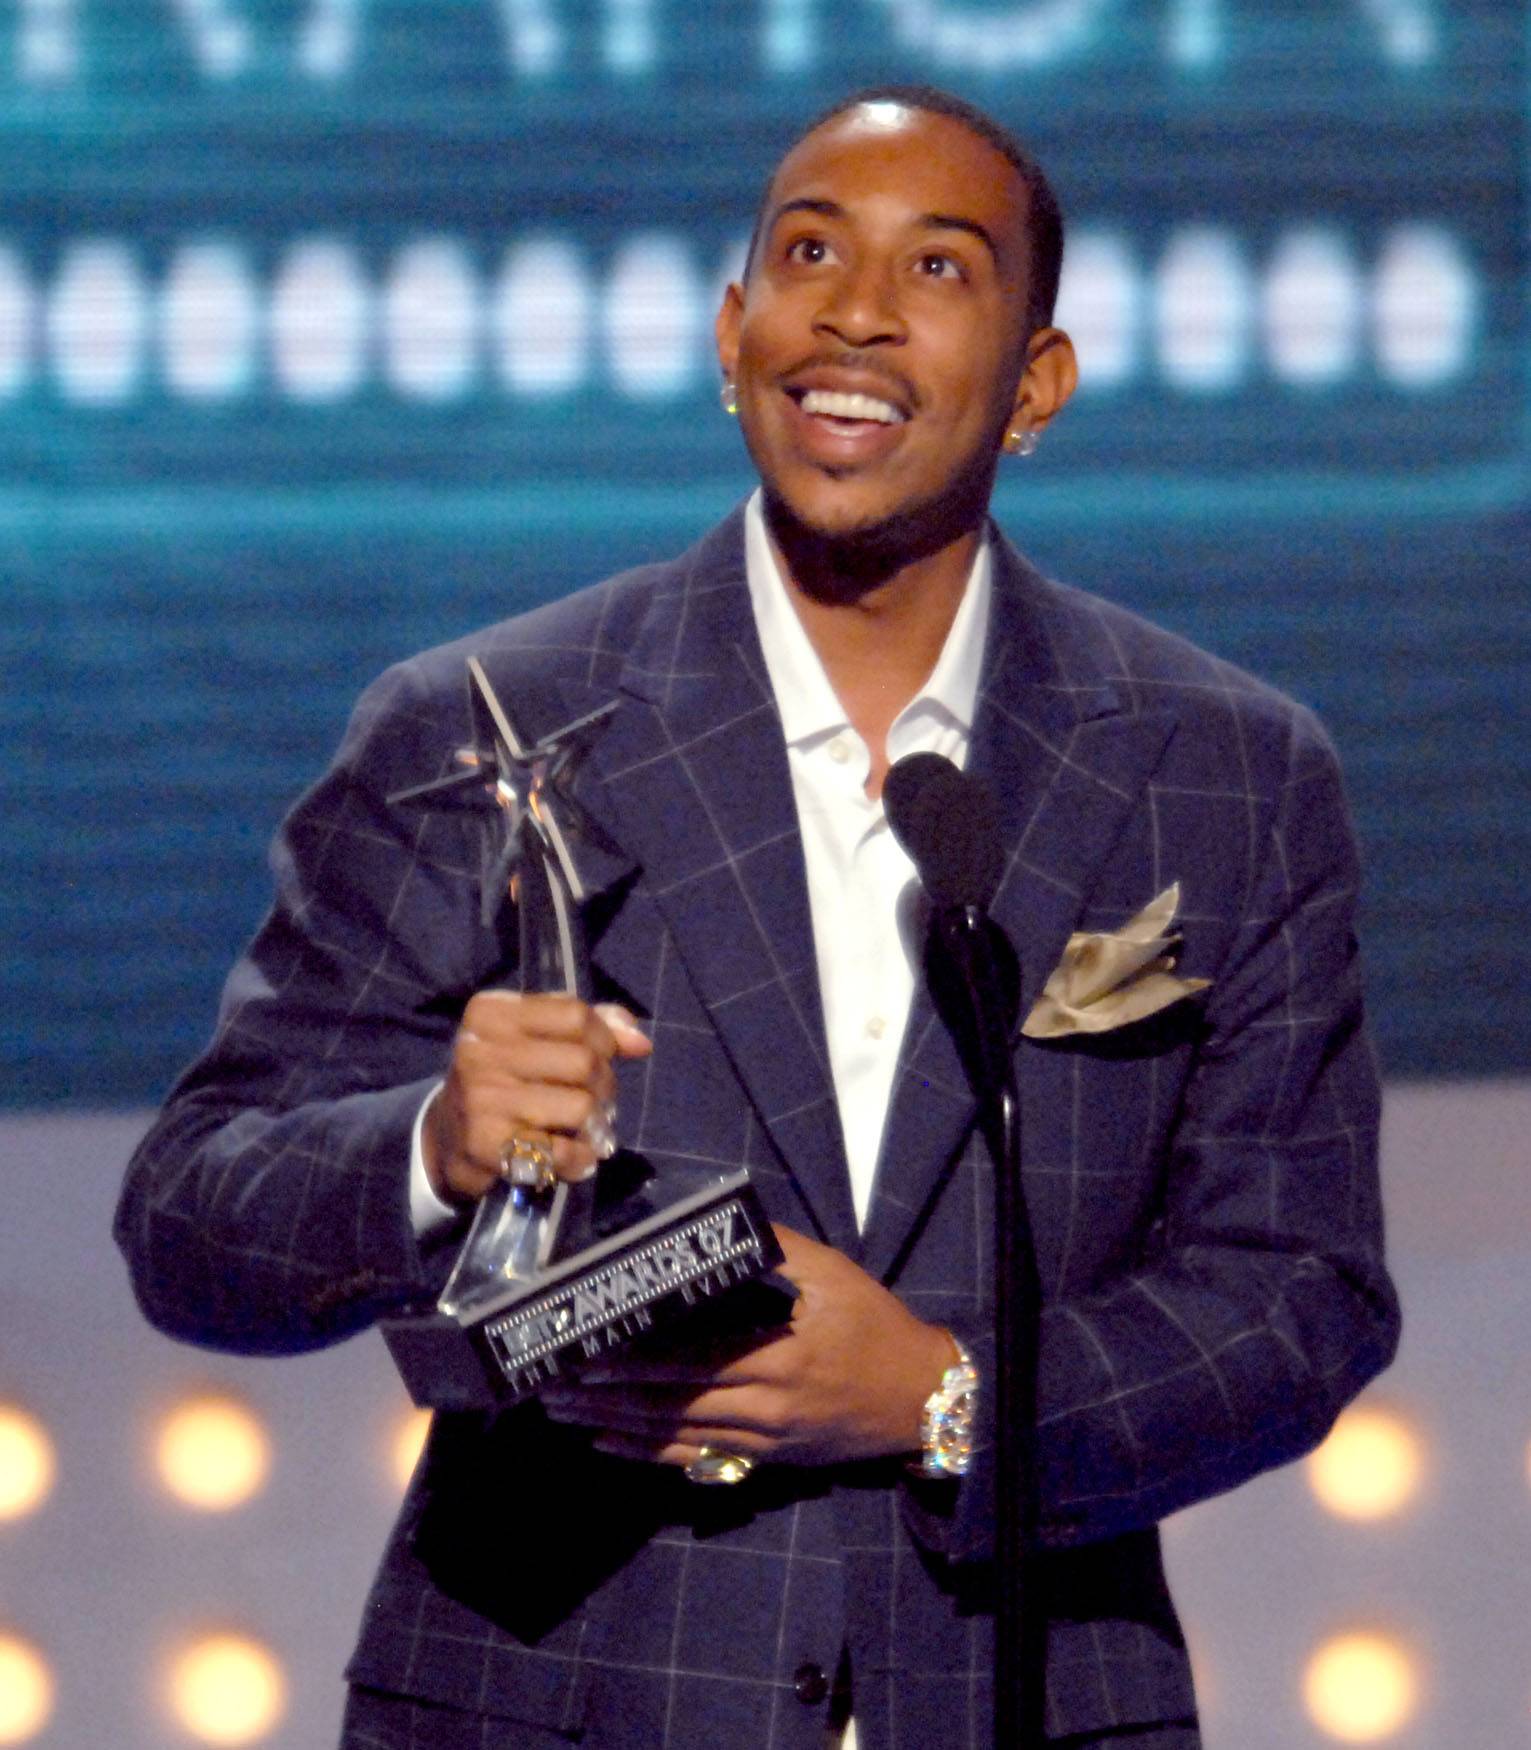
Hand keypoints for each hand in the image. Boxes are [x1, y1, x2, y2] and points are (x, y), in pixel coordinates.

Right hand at [424, 993, 651, 1205]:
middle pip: (583, 1061)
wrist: (447, 1138)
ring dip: (595, 1126)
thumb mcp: (535, 1039)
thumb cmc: (504, 1078)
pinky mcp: (488, 1144)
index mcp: (493, 1013)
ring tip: (586, 1130)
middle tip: (598, 1102)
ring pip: (581, 1107)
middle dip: (605, 1086)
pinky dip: (580, 1159)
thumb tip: (640, 1040)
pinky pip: (562, 1151)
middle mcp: (481, 1050)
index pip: (576, 1014)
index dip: (605, 1038)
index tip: (604, 1057)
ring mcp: (482, 1098)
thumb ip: (590, 1027)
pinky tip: (576, 1158)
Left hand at [541, 1225, 957, 1467]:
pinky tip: (608, 1445)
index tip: (587, 1350)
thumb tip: (723, 1222)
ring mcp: (764, 1438)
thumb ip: (779, 1247)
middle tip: (553, 1382)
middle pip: (672, 1401)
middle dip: (607, 1394)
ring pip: (676, 1435)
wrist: (920, 1397)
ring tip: (564, 1413)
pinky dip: (647, 1455)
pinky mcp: (766, 1459)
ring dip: (616, 1425)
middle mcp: (767, 1402)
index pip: (692, 1358)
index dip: (635, 1360)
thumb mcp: (835, 1274)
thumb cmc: (875, 1325)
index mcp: (780, 1352)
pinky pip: (696, 1460)